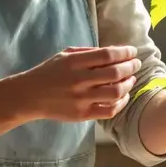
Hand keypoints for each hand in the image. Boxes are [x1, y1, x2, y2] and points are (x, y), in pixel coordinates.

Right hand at [15, 46, 141, 121]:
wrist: (29, 96)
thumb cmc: (49, 72)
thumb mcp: (65, 55)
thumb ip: (89, 52)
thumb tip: (115, 52)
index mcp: (74, 62)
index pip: (107, 55)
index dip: (124, 53)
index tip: (132, 51)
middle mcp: (79, 80)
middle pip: (115, 73)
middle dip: (131, 67)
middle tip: (136, 64)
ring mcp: (81, 99)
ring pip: (116, 92)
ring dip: (128, 84)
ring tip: (131, 79)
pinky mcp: (82, 115)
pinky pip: (109, 110)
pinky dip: (121, 103)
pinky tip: (123, 96)